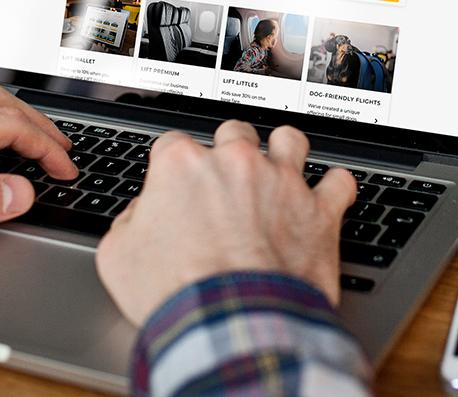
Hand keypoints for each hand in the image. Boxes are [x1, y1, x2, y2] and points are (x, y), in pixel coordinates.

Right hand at [95, 120, 356, 326]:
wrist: (229, 324)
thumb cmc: (177, 293)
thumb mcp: (118, 258)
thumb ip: (127, 222)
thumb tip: (137, 217)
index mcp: (182, 165)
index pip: (173, 144)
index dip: (173, 166)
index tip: (177, 184)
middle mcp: (235, 163)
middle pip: (233, 132)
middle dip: (229, 151)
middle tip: (226, 179)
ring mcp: (281, 182)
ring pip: (289, 140)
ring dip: (283, 152)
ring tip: (279, 169)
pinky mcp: (319, 211)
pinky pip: (339, 182)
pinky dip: (335, 188)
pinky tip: (327, 196)